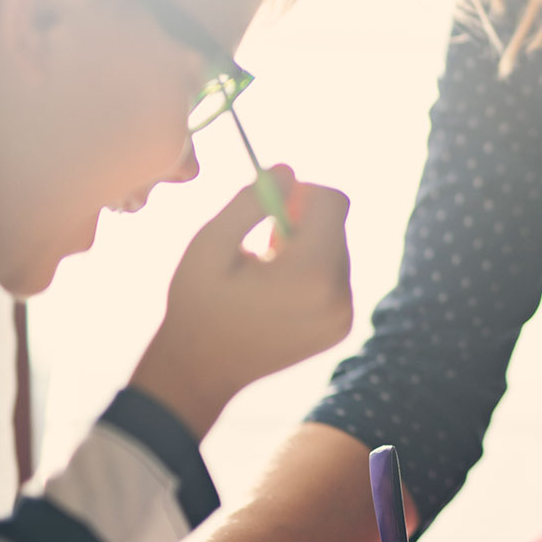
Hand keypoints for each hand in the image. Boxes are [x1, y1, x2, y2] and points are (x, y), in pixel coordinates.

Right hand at [134, 166, 352, 435]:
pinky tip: (276, 293)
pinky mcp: (342, 327)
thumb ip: (250, 201)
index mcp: (311, 274)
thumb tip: (288, 170)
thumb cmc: (198, 304)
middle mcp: (339, 296)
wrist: (200, 371)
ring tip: (265, 273)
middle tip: (261, 246)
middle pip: (337, 225)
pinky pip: (337, 277)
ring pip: (337, 250)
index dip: (301, 192)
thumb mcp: (210, 243)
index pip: (334, 202)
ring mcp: (344, 316)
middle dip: (301, 223)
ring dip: (305, 248)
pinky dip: (311, 273)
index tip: (270, 204)